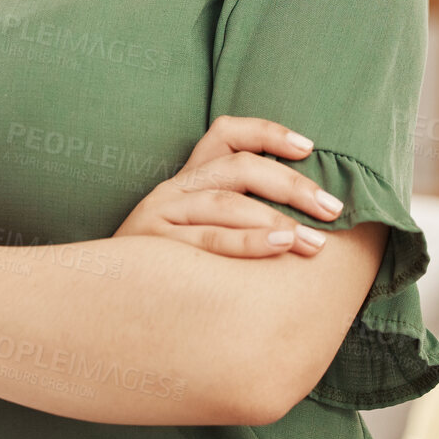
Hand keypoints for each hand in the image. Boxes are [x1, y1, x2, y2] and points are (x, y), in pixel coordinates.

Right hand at [114, 115, 344, 258]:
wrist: (105, 305)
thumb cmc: (168, 271)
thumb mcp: (195, 232)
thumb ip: (237, 217)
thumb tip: (305, 218)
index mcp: (187, 178)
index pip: (225, 134)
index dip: (268, 132)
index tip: (309, 147)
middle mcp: (173, 188)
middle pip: (237, 166)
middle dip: (291, 185)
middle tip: (333, 208)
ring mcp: (160, 214)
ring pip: (225, 201)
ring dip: (277, 218)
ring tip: (315, 241)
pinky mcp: (152, 246)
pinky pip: (208, 239)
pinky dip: (249, 240)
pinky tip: (281, 247)